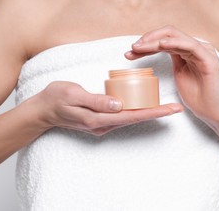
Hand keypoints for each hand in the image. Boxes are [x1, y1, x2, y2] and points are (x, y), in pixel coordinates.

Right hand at [32, 81, 182, 135]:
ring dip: (147, 112)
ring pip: (130, 118)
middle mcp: (103, 124)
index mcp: (98, 118)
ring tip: (165, 106)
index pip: (132, 115)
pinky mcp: (100, 120)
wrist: (42, 110)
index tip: (171, 109)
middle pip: (135, 118)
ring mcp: (101, 124)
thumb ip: (96, 101)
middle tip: (176, 107)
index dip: (154, 112)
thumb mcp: (74, 94)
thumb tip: (119, 104)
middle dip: (156, 112)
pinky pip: (122, 116)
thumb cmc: (56, 99)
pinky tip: (142, 104)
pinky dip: (135, 110)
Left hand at [125, 26, 218, 128]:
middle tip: (132, 48)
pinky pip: (190, 45)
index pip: (164, 39)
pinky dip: (174, 43)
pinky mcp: (209, 59)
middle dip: (147, 39)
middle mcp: (195, 47)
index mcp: (187, 50)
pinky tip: (161, 45)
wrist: (213, 113)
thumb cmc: (197, 96)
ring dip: (155, 40)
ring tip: (140, 47)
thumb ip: (172, 60)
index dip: (146, 43)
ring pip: (175, 37)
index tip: (130, 52)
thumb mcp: (179, 74)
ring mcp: (203, 51)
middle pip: (168, 34)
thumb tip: (154, 53)